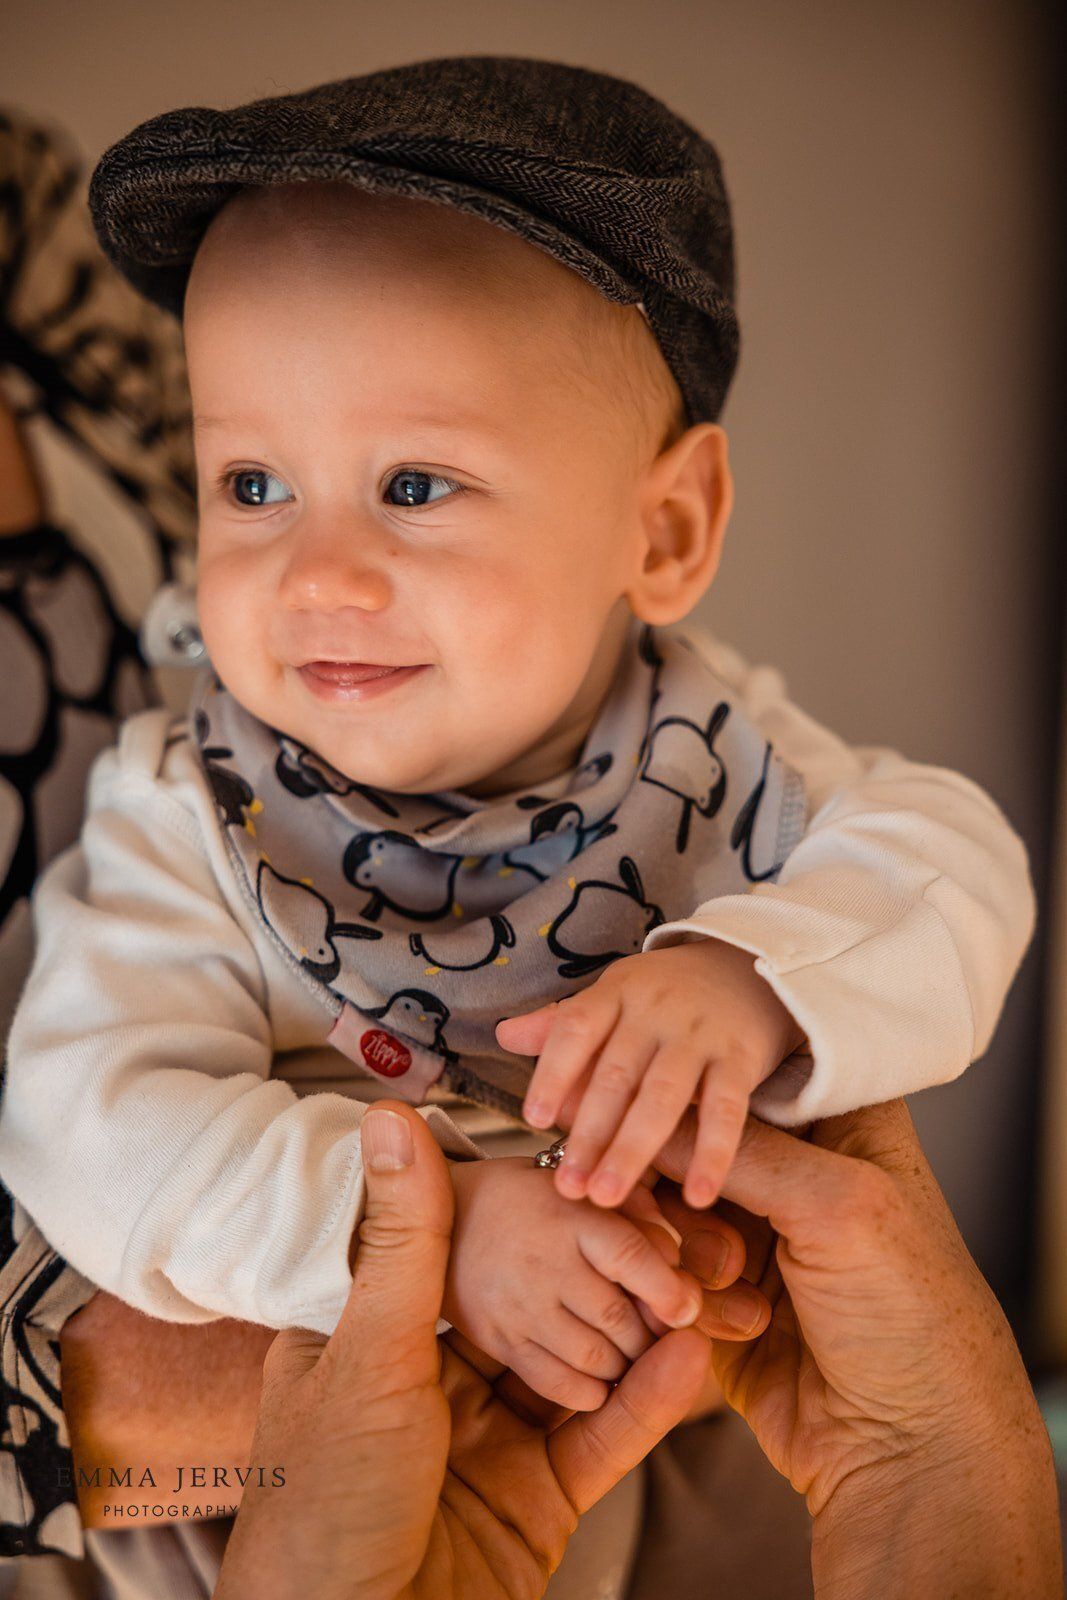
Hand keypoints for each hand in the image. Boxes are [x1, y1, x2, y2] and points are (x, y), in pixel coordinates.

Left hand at [216, 1102, 710, 1599]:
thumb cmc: (323, 1503)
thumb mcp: (370, 1352)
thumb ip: (405, 1238)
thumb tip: (389, 1113)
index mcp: (373, 1339)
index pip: (460, 1255)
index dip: (521, 1212)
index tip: (583, 1166)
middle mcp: (434, 1385)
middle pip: (530, 1310)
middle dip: (595, 1272)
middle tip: (662, 1222)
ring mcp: (488, 1444)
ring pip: (577, 1368)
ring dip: (633, 1330)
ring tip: (695, 1280)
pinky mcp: (536, 1502)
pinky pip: (600, 1438)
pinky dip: (646, 1401)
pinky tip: (689, 1357)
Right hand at [442, 1156, 704, 1408]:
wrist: (446, 1216)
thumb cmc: (530, 1200)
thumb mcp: (578, 1187)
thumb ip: (633, 1215)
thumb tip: (676, 1258)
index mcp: (569, 1215)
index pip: (630, 1256)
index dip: (667, 1289)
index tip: (687, 1309)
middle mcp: (543, 1262)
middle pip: (619, 1316)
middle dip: (651, 1335)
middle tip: (660, 1334)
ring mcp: (518, 1305)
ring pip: (595, 1357)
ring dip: (626, 1364)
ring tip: (630, 1352)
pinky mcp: (497, 1338)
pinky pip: (556, 1382)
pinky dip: (590, 1390)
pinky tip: (601, 1378)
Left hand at [497, 939, 804, 1209]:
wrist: (747, 966)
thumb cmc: (665, 993)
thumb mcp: (615, 994)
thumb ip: (563, 1022)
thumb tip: (504, 1036)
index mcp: (617, 992)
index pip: (577, 1028)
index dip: (553, 1072)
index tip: (535, 1119)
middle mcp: (656, 1010)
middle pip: (616, 1075)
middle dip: (589, 1134)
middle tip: (567, 1185)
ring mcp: (700, 1034)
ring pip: (663, 1098)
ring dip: (634, 1151)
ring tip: (608, 1197)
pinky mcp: (741, 1058)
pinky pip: (728, 1112)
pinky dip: (713, 1156)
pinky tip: (697, 1199)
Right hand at [654, 1099, 1063, 1596]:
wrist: (905, 1447)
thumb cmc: (907, 1314)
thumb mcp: (835, 1206)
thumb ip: (740, 1149)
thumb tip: (648, 1111)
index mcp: (841, 1119)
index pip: (749, 1070)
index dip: (699, 1079)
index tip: (652, 1088)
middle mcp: (795, 1165)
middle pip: (695, 1134)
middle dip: (677, 1171)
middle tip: (665, 1197)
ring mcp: (753, 1226)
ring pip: (669, 1199)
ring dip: (679, 1239)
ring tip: (721, 1276)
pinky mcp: (716, 1288)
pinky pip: (664, 1263)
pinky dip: (678, 1286)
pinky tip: (714, 1315)